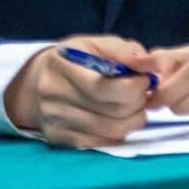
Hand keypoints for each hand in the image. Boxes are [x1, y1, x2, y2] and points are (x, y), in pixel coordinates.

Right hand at [7, 35, 158, 147]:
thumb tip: (150, 65)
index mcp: (61, 64)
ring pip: (111, 131)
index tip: (146, 79)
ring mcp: (53, 118)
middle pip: (112, 110)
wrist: (38, 82)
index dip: (134, 86)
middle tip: (143, 93)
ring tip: (134, 106)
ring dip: (133, 120)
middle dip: (139, 103)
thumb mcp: (98, 45)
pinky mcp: (58, 137)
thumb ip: (126, 51)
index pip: (103, 87)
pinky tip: (119, 119)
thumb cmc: (78, 60)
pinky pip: (101, 143)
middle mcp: (53, 93)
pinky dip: (118, 134)